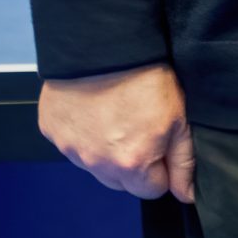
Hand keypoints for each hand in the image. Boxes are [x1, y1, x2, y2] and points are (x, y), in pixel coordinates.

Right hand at [39, 64, 195, 200]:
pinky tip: (92, 108)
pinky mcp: (51, 130)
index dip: (161, 165)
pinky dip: (82, 132)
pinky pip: (71, 144)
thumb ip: (184, 162)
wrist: (103, 43)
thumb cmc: (145, 77)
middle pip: (121, 182)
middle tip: (137, 124)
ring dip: (105, 150)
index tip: (159, 140)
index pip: (153, 189)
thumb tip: (186, 194)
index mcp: (131, 165)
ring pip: (95, 165)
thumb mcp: (179, 118)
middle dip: (133, 163)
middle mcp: (96, 164)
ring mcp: (70, 148)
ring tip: (114, 113)